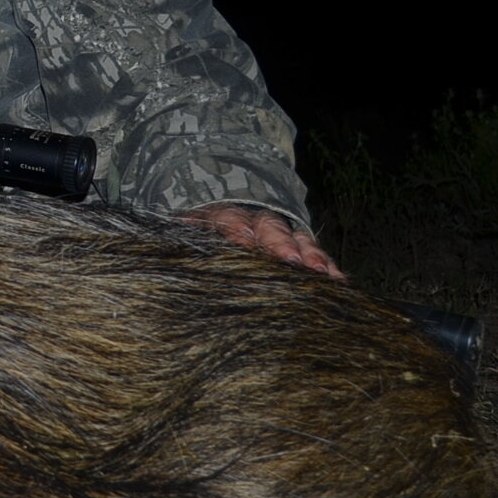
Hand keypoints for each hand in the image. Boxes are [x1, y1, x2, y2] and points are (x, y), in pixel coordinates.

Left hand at [178, 203, 344, 278]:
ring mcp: (278, 231)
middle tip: (291, 260)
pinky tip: (338, 280)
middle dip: (280, 242)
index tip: (245, 242)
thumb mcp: (186, 237)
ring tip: (321, 273)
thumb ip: (181, 240)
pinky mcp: (296, 245)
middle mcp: (252, 221)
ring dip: (309, 255)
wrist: (219, 224)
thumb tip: (160, 242)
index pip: (228, 220)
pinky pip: (313, 253)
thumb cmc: (200, 241)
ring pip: (295, 238)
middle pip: (268, 227)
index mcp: (220, 218)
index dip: (238, 230)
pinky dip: (326, 265)